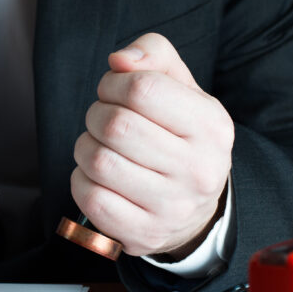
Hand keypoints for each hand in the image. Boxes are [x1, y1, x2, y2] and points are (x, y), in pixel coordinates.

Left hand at [72, 33, 233, 258]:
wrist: (196, 209)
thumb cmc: (180, 137)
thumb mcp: (181, 89)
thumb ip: (154, 56)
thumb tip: (119, 60)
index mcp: (211, 126)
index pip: (143, 88)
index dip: (114, 82)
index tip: (113, 90)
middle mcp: (198, 170)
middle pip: (116, 126)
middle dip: (96, 114)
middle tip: (102, 119)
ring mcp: (171, 207)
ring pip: (99, 162)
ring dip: (85, 147)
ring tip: (99, 147)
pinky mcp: (143, 234)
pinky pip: (91, 199)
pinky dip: (81, 181)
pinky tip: (96, 177)